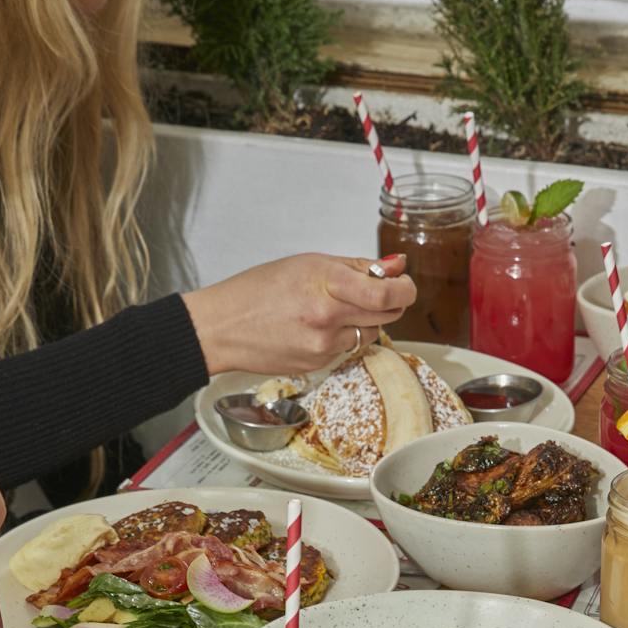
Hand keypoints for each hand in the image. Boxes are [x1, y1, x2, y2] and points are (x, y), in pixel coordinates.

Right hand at [183, 253, 416, 376]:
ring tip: (336, 308)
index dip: (404, 288)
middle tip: (380, 291)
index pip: (387, 293)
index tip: (404, 283)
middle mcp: (328, 317)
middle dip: (392, 302)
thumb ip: (356, 266)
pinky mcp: (320, 364)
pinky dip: (344, 336)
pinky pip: (348, 348)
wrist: (223, 328)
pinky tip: (318, 326)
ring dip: (366, 320)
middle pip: (388, 314)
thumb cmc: (258, 290)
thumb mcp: (308, 263)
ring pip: (370, 333)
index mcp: (325, 283)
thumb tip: (396, 264)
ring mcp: (324, 345)